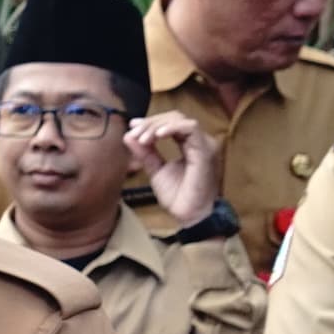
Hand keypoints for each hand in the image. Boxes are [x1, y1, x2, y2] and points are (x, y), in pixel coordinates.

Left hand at [130, 113, 219, 228]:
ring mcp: (204, 144)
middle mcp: (199, 141)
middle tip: (135, 132)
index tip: (132, 127)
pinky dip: (172, 128)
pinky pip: (190, 128)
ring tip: (143, 138)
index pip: (170, 122)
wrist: (188, 216)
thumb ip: (145, 152)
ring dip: (157, 125)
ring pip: (180, 120)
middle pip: (174, 117)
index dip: (150, 122)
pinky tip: (157, 135)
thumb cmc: (177, 196)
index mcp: (190, 144)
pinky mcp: (204, 151)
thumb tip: (129, 135)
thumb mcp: (155, 169)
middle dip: (151, 123)